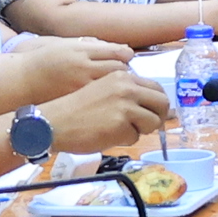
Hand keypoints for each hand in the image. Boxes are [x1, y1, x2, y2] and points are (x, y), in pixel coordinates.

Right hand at [22, 36, 130, 102]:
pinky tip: (109, 100)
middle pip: (119, 70)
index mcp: (81, 50)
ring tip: (120, 88)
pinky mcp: (78, 102)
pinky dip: (111, 100)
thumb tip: (118, 49)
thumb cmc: (46, 60)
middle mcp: (83, 68)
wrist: (24, 81)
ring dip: (122, 88)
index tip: (127, 57)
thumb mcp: (68, 44)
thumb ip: (92, 45)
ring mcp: (81, 87)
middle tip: (128, 74)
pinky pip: (102, 102)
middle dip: (127, 72)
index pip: (116, 52)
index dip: (126, 55)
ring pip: (113, 88)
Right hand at [46, 66, 170, 157]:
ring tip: (121, 130)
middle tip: (147, 126)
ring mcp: (126, 106)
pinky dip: (125, 140)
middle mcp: (127, 87)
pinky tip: (108, 135)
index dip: (157, 103)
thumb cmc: (76, 109)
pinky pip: (136, 137)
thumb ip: (127, 93)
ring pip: (154, 122)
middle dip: (158, 117)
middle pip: (162, 104)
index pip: (156, 88)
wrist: (55, 122)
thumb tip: (154, 106)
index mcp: (123, 76)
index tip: (153, 112)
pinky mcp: (121, 125)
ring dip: (141, 130)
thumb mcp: (104, 89)